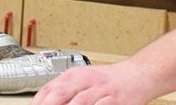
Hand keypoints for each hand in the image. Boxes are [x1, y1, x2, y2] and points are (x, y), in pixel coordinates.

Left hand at [30, 63, 149, 104]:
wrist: (137, 75)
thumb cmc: (108, 82)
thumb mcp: (83, 80)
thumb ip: (64, 92)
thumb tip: (43, 102)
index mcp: (74, 75)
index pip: (48, 89)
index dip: (38, 103)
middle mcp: (85, 80)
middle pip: (60, 93)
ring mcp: (100, 90)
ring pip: (79, 101)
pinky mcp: (114, 100)